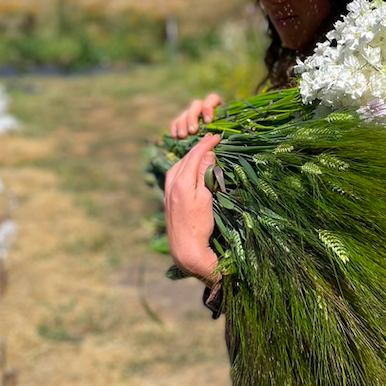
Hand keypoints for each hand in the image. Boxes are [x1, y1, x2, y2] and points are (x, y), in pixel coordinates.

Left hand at [164, 133, 221, 284]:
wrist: (186, 248)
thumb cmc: (199, 225)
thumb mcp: (206, 198)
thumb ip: (204, 174)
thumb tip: (207, 154)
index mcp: (182, 182)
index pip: (194, 156)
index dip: (206, 144)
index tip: (217, 136)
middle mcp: (171, 184)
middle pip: (184, 159)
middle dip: (198, 148)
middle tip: (211, 140)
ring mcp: (168, 192)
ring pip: (177, 166)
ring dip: (189, 157)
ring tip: (201, 151)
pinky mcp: (168, 200)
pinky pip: (174, 176)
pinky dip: (183, 167)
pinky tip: (188, 170)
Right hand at [170, 93, 224, 137]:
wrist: (218, 138)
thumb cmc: (227, 134)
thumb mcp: (229, 129)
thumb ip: (226, 129)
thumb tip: (220, 137)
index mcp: (217, 105)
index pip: (212, 99)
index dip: (209, 108)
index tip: (208, 121)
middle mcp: (204, 106)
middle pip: (195, 106)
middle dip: (193, 118)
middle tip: (193, 131)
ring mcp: (193, 113)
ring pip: (185, 113)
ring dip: (182, 124)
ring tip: (183, 136)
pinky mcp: (184, 120)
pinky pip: (177, 121)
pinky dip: (175, 128)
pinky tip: (175, 136)